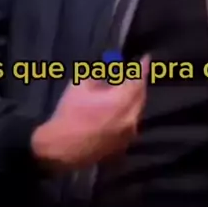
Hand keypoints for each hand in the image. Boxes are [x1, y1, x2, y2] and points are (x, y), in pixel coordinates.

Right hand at [31, 56, 149, 169]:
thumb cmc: (70, 114)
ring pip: (137, 111)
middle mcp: (130, 118)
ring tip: (125, 90)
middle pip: (140, 96)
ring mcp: (128, 134)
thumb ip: (98, 76)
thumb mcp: (80, 86)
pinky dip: (127, 113)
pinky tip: (117, 110)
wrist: (61, 149)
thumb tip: (108, 72)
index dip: (143, 67)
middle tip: (134, 73)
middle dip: (139, 83)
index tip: (146, 58)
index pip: (138, 80)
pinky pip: (130, 123)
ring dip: (133, 99)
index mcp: (122, 102)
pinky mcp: (123, 145)